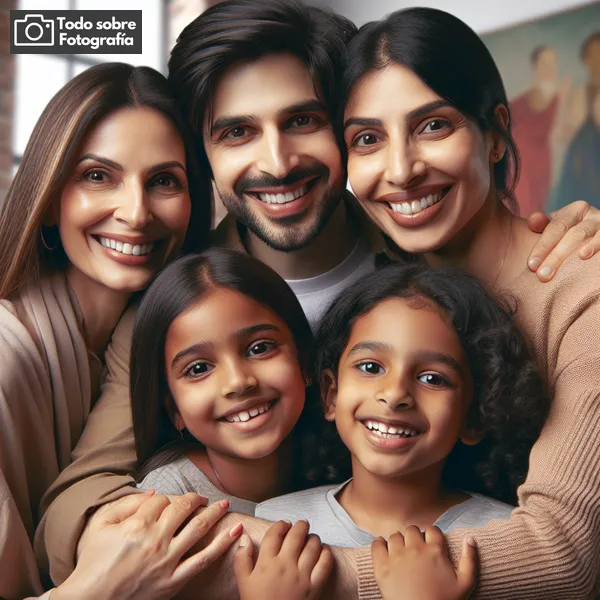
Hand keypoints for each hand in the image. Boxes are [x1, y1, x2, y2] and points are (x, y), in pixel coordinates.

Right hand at [54, 492, 242, 599]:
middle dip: (195, 499)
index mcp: (137, 524)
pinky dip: (222, 544)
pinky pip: (203, 560)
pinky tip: (235, 532)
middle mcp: (155, 539)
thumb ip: (126, 503)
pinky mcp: (173, 581)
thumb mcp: (100, 525)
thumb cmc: (92, 562)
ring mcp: (166, 560)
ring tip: (224, 505)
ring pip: (198, 529)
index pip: (162, 500)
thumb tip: (153, 493)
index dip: (167, 498)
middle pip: (183, 509)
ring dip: (215, 513)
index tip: (168, 502)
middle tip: (203, 498)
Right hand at [234, 520, 332, 599]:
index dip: (281, 524)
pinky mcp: (314, 586)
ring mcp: (302, 575)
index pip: (275, 534)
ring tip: (311, 537)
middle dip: (300, 525)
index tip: (284, 523)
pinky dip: (326, 553)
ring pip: (312, 545)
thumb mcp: (243, 582)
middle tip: (302, 524)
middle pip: (296, 535)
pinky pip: (325, 563)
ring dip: (313, 537)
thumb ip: (242, 559)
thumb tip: (244, 537)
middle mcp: (285, 565)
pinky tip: (323, 550)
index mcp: (267, 563)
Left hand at [371, 526, 477, 599]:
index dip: (431, 535)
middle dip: (414, 537)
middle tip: (415, 550)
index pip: (431, 529)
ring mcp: (396, 556)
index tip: (430, 544)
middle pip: (411, 530)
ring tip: (401, 554)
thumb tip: (470, 538)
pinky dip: (379, 544)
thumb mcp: (465, 584)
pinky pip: (377, 545)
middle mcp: (415, 549)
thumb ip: (469, 559)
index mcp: (435, 551)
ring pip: (394, 536)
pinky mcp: (382, 566)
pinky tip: (384, 551)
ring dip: (398, 542)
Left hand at [527, 201, 599, 280]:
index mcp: (573, 211)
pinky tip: (589, 255)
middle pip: (573, 234)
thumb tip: (532, 221)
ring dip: (585, 249)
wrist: (593, 237)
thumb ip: (542, 226)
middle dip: (557, 256)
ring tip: (579, 258)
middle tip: (543, 275)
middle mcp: (592, 215)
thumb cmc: (568, 235)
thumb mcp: (556, 229)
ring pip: (594, 236)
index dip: (542, 247)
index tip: (532, 266)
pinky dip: (599, 246)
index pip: (555, 228)